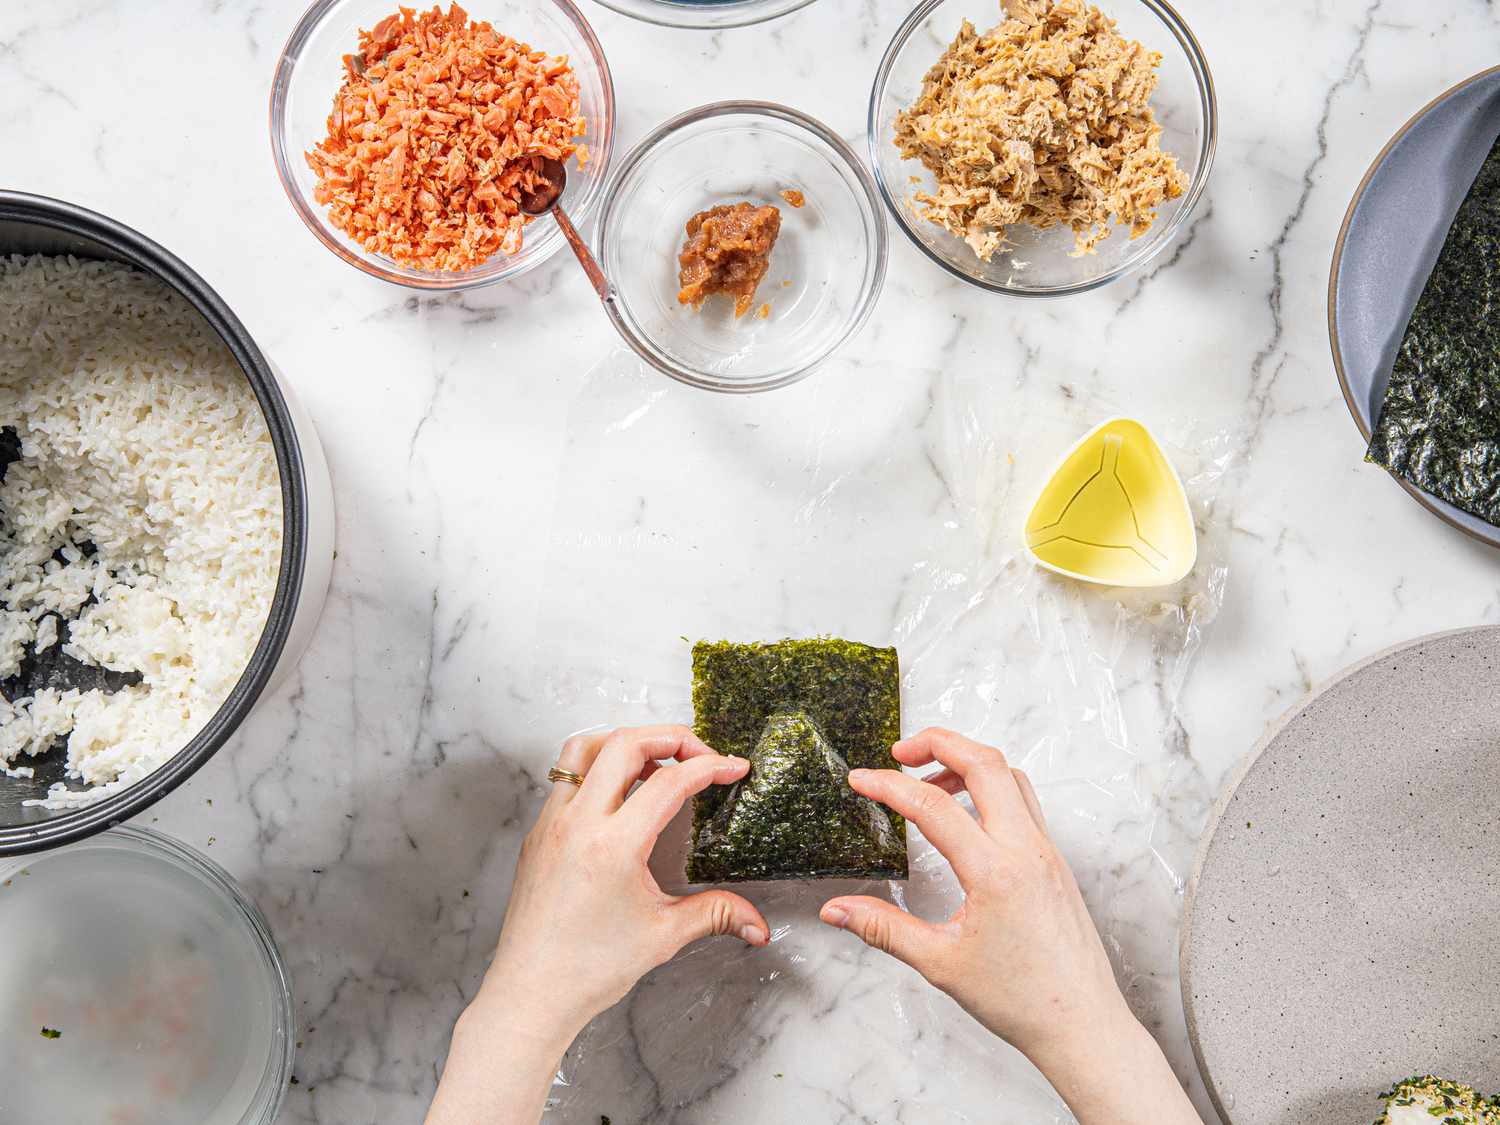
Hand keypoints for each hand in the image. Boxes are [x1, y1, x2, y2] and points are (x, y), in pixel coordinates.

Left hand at [427, 725, 768, 1124]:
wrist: (530, 994)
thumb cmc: (587, 969)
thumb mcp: (663, 936)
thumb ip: (715, 915)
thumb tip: (757, 924)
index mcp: (612, 846)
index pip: (669, 782)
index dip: (710, 766)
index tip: (734, 768)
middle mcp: (577, 824)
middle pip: (625, 743)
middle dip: (672, 736)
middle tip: (701, 753)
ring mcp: (551, 824)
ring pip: (584, 747)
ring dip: (625, 741)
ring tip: (657, 761)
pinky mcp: (538, 833)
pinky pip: (566, 777)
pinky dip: (598, 768)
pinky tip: (621, 793)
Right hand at [819, 728, 1199, 1124]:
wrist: (1083, 1025)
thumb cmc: (1022, 1000)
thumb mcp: (940, 964)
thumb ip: (884, 928)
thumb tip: (837, 910)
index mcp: (995, 872)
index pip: (933, 806)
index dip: (889, 786)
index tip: (860, 780)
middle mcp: (1026, 850)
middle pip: (984, 763)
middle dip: (938, 743)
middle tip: (899, 752)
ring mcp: (1046, 851)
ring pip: (1010, 776)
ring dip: (968, 762)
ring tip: (928, 780)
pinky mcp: (1055, 861)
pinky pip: (1024, 801)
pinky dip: (991, 787)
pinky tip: (966, 812)